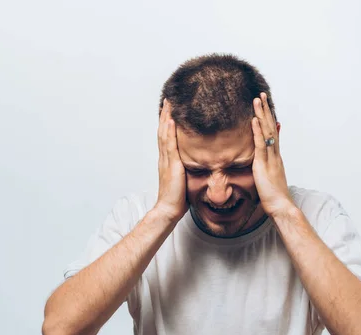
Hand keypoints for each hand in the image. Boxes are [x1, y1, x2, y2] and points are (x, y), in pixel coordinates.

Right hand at [154, 99, 187, 221]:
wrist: (169, 209)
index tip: (171, 108)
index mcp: (168, 159)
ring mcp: (166, 160)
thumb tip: (197, 161)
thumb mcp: (184, 177)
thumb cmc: (178, 197)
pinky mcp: (171, 165)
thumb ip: (188, 167)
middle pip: (163, 130)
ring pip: (164, 134)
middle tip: (168, 98)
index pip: (167, 135)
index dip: (168, 121)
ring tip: (169, 103)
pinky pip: (169, 146)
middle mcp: (165, 157)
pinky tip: (171, 121)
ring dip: (166, 117)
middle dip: (166, 114)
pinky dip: (169, 132)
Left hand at [251, 93, 295, 217]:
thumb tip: (264, 162)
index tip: (265, 105)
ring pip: (266, 132)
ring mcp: (271, 158)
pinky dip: (257, 132)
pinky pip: (261, 145)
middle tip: (261, 94)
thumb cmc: (275, 196)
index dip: (268, 118)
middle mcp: (275, 154)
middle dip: (266, 110)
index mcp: (275, 157)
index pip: (272, 133)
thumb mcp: (270, 178)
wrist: (282, 206)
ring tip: (257, 100)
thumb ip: (268, 167)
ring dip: (261, 115)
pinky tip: (254, 120)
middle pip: (270, 128)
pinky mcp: (264, 165)